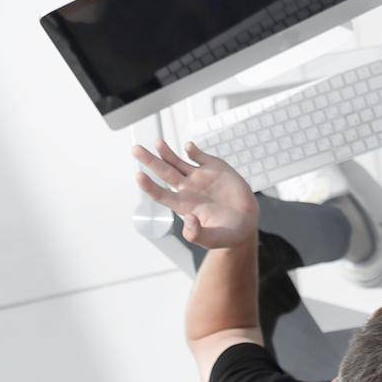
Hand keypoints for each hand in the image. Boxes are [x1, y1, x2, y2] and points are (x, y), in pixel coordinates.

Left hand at [133, 140, 258, 248]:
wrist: (246, 222)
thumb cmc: (226, 234)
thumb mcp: (212, 239)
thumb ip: (197, 234)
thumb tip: (188, 219)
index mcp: (184, 206)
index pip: (161, 194)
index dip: (149, 186)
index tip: (138, 176)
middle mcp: (188, 189)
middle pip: (164, 172)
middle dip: (150, 161)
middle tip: (135, 149)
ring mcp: (200, 178)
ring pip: (178, 162)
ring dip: (166, 152)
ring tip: (157, 142)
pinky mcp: (215, 168)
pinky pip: (200, 156)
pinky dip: (193, 150)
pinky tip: (188, 147)